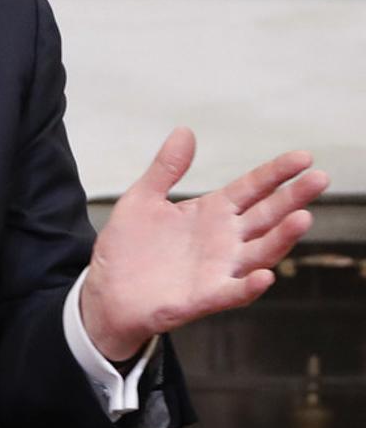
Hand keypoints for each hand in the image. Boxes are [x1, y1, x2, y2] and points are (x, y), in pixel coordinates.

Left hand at [81, 127, 329, 361]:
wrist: (106, 290)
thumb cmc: (128, 246)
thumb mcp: (142, 199)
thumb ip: (166, 168)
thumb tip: (185, 130)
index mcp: (211, 212)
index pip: (252, 188)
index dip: (276, 173)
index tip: (304, 157)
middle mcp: (223, 240)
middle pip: (266, 216)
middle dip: (293, 198)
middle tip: (320, 178)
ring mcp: (218, 269)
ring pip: (260, 252)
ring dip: (281, 238)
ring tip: (302, 217)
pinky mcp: (204, 297)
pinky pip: (233, 292)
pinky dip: (249, 285)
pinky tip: (264, 275)